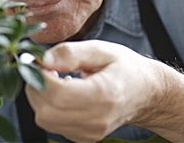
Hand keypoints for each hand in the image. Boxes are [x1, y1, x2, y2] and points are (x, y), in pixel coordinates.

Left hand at [25, 40, 165, 141]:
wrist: (146, 93)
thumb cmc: (126, 68)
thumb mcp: (102, 50)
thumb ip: (71, 53)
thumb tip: (43, 60)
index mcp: (104, 94)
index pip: (57, 94)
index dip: (40, 76)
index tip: (40, 60)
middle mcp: (97, 119)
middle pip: (46, 111)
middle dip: (36, 87)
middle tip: (47, 69)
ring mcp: (91, 132)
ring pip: (45, 120)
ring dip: (42, 98)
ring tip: (57, 79)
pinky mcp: (85, 138)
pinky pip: (54, 125)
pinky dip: (51, 108)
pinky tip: (65, 93)